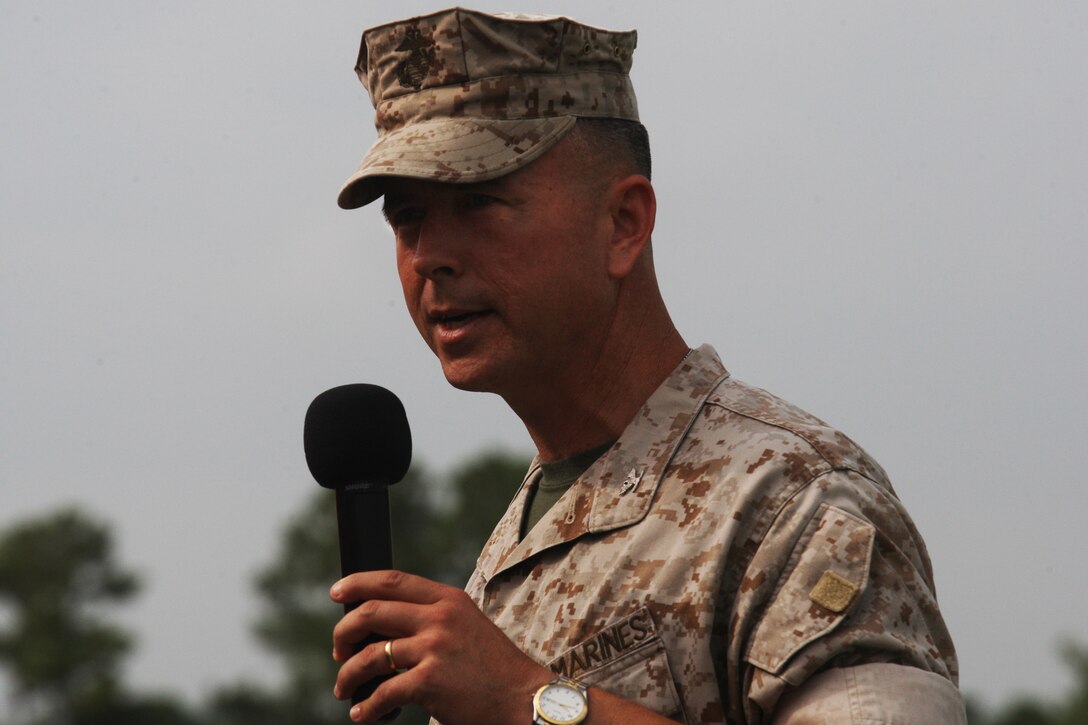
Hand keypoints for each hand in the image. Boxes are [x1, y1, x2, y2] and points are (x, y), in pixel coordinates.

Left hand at [331, 570, 553, 723]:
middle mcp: (439, 617)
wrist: (522, 696)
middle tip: (338, 652)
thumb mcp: (466, 624)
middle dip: (343, 633)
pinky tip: (364, 714)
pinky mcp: (430, 681)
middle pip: (371, 613)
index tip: (336, 592)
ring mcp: (434, 648)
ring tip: (345, 689)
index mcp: (447, 599)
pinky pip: (383, 692)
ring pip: (370, 656)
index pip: (391, 580)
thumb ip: (432, 617)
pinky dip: (367, 707)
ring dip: (348, 675)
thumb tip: (383, 624)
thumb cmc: (493, 666)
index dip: (357, 583)